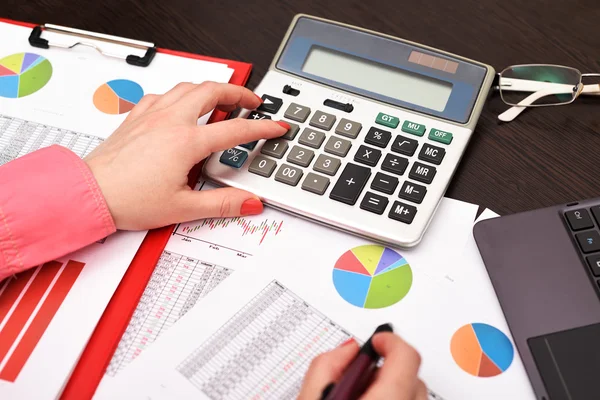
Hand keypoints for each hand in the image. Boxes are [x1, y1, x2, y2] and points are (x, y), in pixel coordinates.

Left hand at [84, 82, 288, 229]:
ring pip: (188, 87)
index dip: (262, 128)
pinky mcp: (137, 118)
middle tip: (253, 102)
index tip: (277, 126)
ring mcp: (152, 115)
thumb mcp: (183, 208)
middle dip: (239, 93)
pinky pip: (164, 95)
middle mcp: (170, 122)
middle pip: (212, 92)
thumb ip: (223, 203)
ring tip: (224, 98)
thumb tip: (250, 202)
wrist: (90, 194)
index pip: (235, 131)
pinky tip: (182, 105)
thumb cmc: (129, 200)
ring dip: (211, 88)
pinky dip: (182, 94)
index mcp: (186, 142)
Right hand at [298, 333, 426, 399]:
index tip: (377, 341)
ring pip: (413, 395)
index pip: (406, 355)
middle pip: (413, 376)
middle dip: (388, 369)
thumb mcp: (309, 399)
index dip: (390, 341)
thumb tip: (347, 350)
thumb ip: (326, 368)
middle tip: (359, 377)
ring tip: (360, 396)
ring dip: (392, 388)